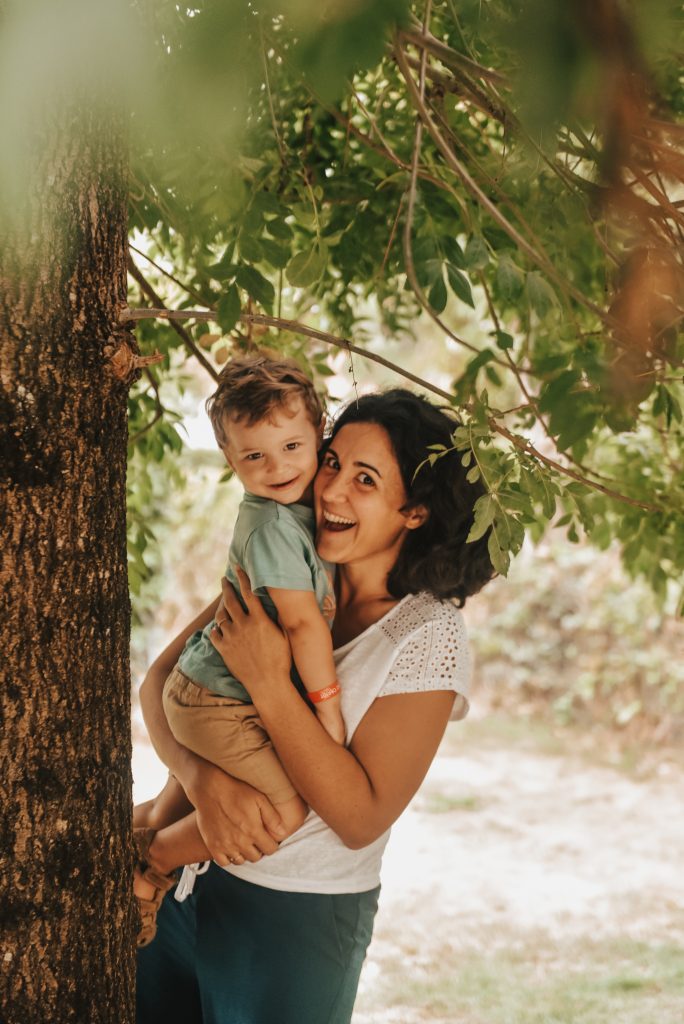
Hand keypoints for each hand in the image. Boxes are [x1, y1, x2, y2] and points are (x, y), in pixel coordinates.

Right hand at [183, 757, 286, 865]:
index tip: (269, 837)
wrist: (210, 788)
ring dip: (245, 854)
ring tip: (245, 842)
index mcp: (253, 831)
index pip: (270, 849)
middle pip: (256, 857)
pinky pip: (224, 862)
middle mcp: (240, 842)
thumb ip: (272, 817)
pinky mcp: (213, 845)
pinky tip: (232, 847)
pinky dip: (229, 858)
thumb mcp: (259, 798)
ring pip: (241, 861)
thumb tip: (283, 833)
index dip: (272, 843)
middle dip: (259, 849)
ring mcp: (225, 845)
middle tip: (257, 839)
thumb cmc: (237, 790)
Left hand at [210, 568, 291, 700]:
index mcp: (259, 620)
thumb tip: (278, 606)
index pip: (249, 593)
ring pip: (221, 617)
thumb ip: (279, 620)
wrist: (268, 683)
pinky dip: (216, 629)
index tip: (237, 568)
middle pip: (231, 601)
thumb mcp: (285, 636)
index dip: (242, 578)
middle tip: (224, 580)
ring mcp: (231, 637)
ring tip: (222, 603)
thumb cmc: (281, 661)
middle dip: (227, 588)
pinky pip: (215, 635)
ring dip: (221, 608)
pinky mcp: (224, 650)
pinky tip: (217, 628)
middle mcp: (243, 625)